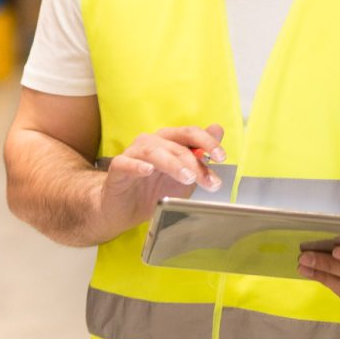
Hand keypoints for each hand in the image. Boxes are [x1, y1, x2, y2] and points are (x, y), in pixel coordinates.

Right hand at [98, 124, 224, 233]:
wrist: (124, 209)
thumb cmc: (153, 190)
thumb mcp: (185, 176)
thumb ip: (201, 156)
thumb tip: (218, 129)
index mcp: (168, 141)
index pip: (190, 134)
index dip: (208, 142)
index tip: (221, 157)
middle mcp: (151, 142)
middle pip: (175, 144)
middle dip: (194, 162)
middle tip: (206, 180)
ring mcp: (133, 153)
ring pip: (153, 152)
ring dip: (173, 164)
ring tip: (186, 177)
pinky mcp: (117, 168)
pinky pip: (125, 163)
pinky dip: (137, 165)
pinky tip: (147, 171)